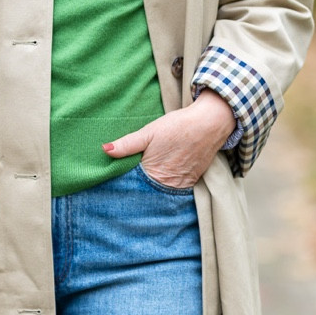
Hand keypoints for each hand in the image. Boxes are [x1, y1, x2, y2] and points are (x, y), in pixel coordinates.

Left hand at [103, 90, 236, 188]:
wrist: (210, 122)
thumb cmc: (178, 126)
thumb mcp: (149, 132)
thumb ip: (127, 144)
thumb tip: (105, 150)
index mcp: (154, 174)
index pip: (134, 187)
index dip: (125, 186)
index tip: (115, 185)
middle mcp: (169, 184)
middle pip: (149, 192)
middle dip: (139, 190)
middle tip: (125, 188)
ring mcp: (182, 184)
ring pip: (162, 191)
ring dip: (154, 189)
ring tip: (144, 183)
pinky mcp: (192, 181)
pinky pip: (176, 188)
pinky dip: (167, 185)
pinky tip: (162, 177)